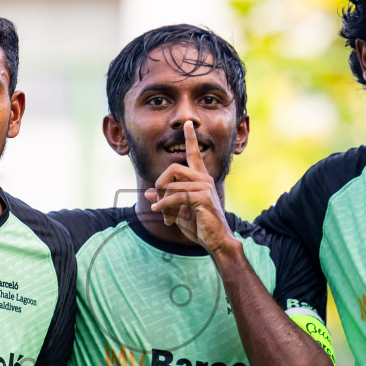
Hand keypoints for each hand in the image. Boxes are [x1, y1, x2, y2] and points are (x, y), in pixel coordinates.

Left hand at [146, 122, 236, 254]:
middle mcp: (204, 179)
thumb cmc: (200, 226)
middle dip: (160, 184)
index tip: (188, 124)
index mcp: (200, 179)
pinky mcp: (202, 198)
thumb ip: (164, 200)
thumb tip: (148, 193)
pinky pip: (176, 196)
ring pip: (172, 184)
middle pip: (173, 168)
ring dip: (163, 202)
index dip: (191, 138)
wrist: (216, 241)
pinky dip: (164, 205)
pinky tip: (160, 213)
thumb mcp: (177, 212)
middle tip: (158, 202)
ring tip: (165, 216)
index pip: (195, 154)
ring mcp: (204, 187)